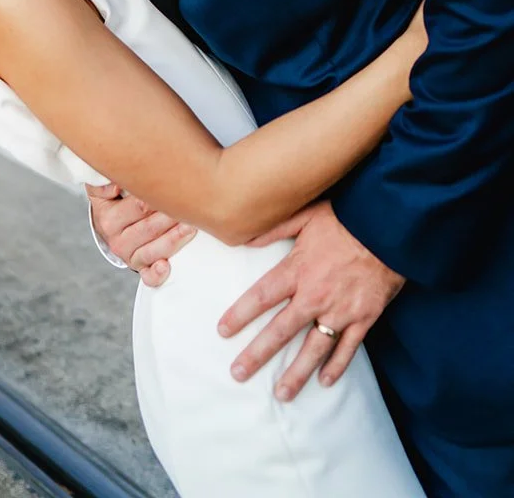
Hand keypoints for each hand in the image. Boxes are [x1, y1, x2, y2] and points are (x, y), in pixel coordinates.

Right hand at [87, 182, 195, 286]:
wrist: (109, 225)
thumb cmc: (112, 202)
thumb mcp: (101, 190)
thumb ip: (103, 182)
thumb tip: (115, 185)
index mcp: (109, 219)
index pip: (137, 206)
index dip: (157, 197)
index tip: (172, 189)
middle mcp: (117, 240)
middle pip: (149, 228)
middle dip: (171, 216)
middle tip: (190, 204)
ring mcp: (129, 257)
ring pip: (154, 250)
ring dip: (175, 238)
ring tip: (192, 225)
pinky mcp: (140, 269)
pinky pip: (149, 277)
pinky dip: (158, 273)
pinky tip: (166, 265)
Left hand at [218, 201, 404, 399]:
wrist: (388, 229)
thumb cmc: (345, 219)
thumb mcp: (305, 215)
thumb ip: (274, 229)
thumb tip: (244, 237)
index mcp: (298, 270)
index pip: (261, 297)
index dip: (240, 314)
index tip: (222, 331)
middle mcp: (315, 295)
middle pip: (281, 330)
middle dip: (258, 354)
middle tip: (239, 373)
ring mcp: (340, 310)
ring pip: (314, 348)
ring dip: (296, 373)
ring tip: (281, 394)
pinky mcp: (364, 319)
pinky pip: (348, 349)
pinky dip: (336, 367)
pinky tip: (324, 382)